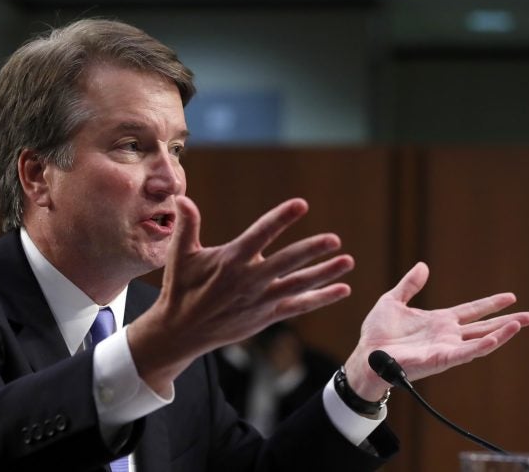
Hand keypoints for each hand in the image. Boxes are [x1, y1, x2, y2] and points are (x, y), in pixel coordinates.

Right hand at [128, 195, 354, 392]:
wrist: (181, 331)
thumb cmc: (180, 288)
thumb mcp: (180, 255)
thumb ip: (187, 225)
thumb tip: (182, 197)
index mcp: (230, 260)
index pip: (261, 234)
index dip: (281, 218)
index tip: (301, 204)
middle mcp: (249, 280)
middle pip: (286, 262)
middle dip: (311, 250)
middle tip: (334, 240)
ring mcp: (260, 300)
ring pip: (298, 285)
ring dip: (324, 274)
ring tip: (348, 261)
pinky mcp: (266, 316)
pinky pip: (299, 306)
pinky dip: (321, 298)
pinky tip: (342, 289)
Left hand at [344, 262, 528, 400]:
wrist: (366, 355)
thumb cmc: (377, 332)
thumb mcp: (392, 300)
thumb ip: (409, 285)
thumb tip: (423, 266)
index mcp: (438, 321)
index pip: (471, 310)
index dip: (490, 304)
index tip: (510, 297)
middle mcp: (446, 335)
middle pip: (483, 326)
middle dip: (507, 322)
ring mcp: (446, 347)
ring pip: (481, 340)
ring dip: (502, 333)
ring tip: (521, 324)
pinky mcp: (441, 359)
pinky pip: (466, 353)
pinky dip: (483, 346)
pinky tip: (497, 338)